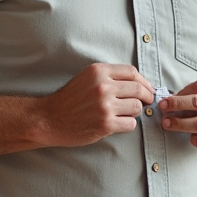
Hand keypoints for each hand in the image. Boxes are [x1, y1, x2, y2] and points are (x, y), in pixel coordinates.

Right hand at [40, 63, 154, 147]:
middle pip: (138, 89)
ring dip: (135, 111)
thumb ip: (109, 77)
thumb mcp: (87, 78)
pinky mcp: (105, 124)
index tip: (147, 88)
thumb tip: (138, 82)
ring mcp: (105, 106)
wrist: (49, 119)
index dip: (144, 81)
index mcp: (98, 71)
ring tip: (125, 113)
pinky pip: (130, 123)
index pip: (132, 72)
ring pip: (137, 107)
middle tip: (147, 101)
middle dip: (146, 96)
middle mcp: (103, 86)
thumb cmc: (69, 99)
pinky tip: (118, 123)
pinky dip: (128, 124)